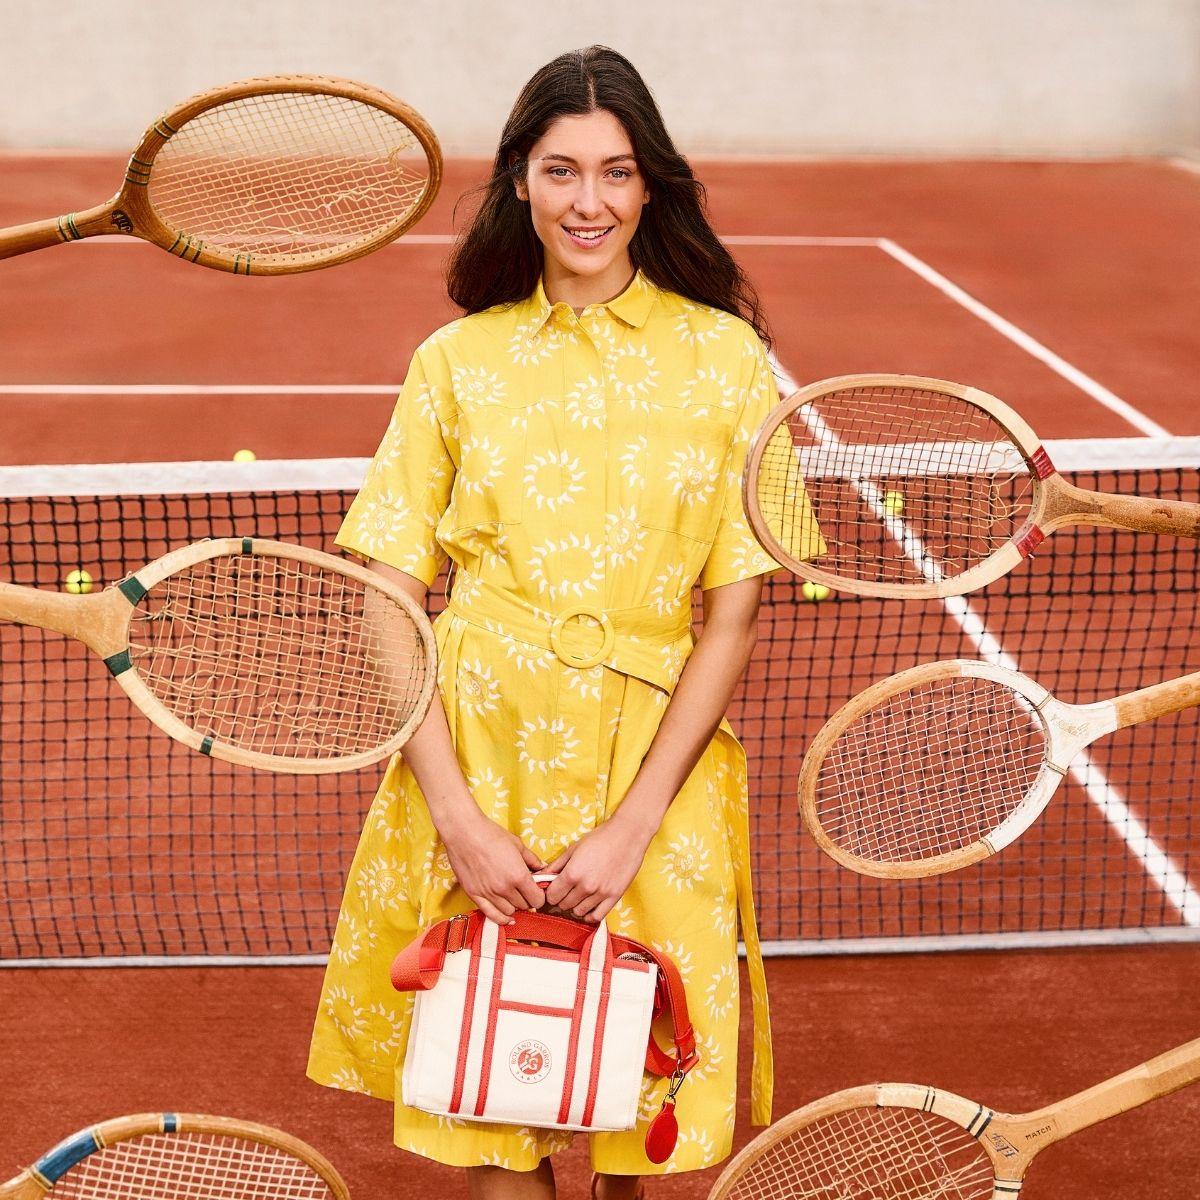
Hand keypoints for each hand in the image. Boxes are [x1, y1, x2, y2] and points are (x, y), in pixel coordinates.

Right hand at [440, 810, 546, 924]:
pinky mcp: (474, 895)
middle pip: (524, 906)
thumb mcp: (517, 845)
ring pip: (509, 912)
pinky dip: (501, 918)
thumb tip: (543, 869)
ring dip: (514, 906)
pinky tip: (507, 917)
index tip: (537, 890)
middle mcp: (504, 888)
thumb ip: (532, 860)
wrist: (464, 832)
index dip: (540, 896)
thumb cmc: (491, 835)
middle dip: (527, 899)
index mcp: (518, 875)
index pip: (537, 899)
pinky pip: (491, 914)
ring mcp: (488, 893)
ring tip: (513, 896)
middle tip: (525, 890)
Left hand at [542, 818, 652, 923]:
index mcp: (572, 873)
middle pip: (564, 905)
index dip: (550, 893)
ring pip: (579, 912)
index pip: (552, 896)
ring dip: (575, 906)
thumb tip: (540, 876)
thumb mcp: (573, 848)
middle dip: (561, 899)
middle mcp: (585, 886)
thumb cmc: (600, 838)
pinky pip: (597, 917)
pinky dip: (590, 915)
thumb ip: (556, 865)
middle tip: (565, 890)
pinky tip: (589, 905)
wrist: (628, 834)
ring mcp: (601, 894)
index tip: (554, 888)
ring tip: (578, 895)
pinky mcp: (614, 897)